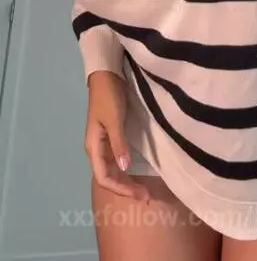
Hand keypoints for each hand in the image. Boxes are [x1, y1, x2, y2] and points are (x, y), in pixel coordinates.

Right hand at [85, 70, 149, 200]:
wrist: (107, 76)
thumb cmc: (108, 97)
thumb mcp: (114, 120)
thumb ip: (119, 144)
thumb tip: (125, 169)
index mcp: (93, 147)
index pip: (103, 177)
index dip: (120, 188)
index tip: (139, 193)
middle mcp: (97, 149)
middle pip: (109, 177)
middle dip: (125, 188)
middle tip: (146, 196)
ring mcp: (105, 144)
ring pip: (114, 170)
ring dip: (126, 181)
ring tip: (143, 189)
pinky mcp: (113, 137)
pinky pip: (119, 160)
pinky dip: (127, 170)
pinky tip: (137, 173)